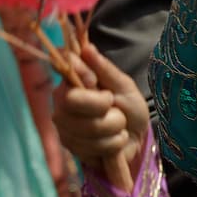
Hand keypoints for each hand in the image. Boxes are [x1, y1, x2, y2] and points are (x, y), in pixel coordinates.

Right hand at [52, 43, 147, 187]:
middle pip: (74, 101)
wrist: (135, 138)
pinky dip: (111, 147)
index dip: (82, 75)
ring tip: (117, 129)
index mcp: (72, 80)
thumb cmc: (128, 107)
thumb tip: (86, 48)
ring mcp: (63, 125)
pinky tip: (111, 143)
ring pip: (88, 128)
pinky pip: (92, 148)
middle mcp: (61, 101)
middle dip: (107, 111)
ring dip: (114, 132)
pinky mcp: (69, 146)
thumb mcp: (124, 85)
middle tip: (116, 112)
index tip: (97, 81)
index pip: (63, 65)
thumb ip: (104, 69)